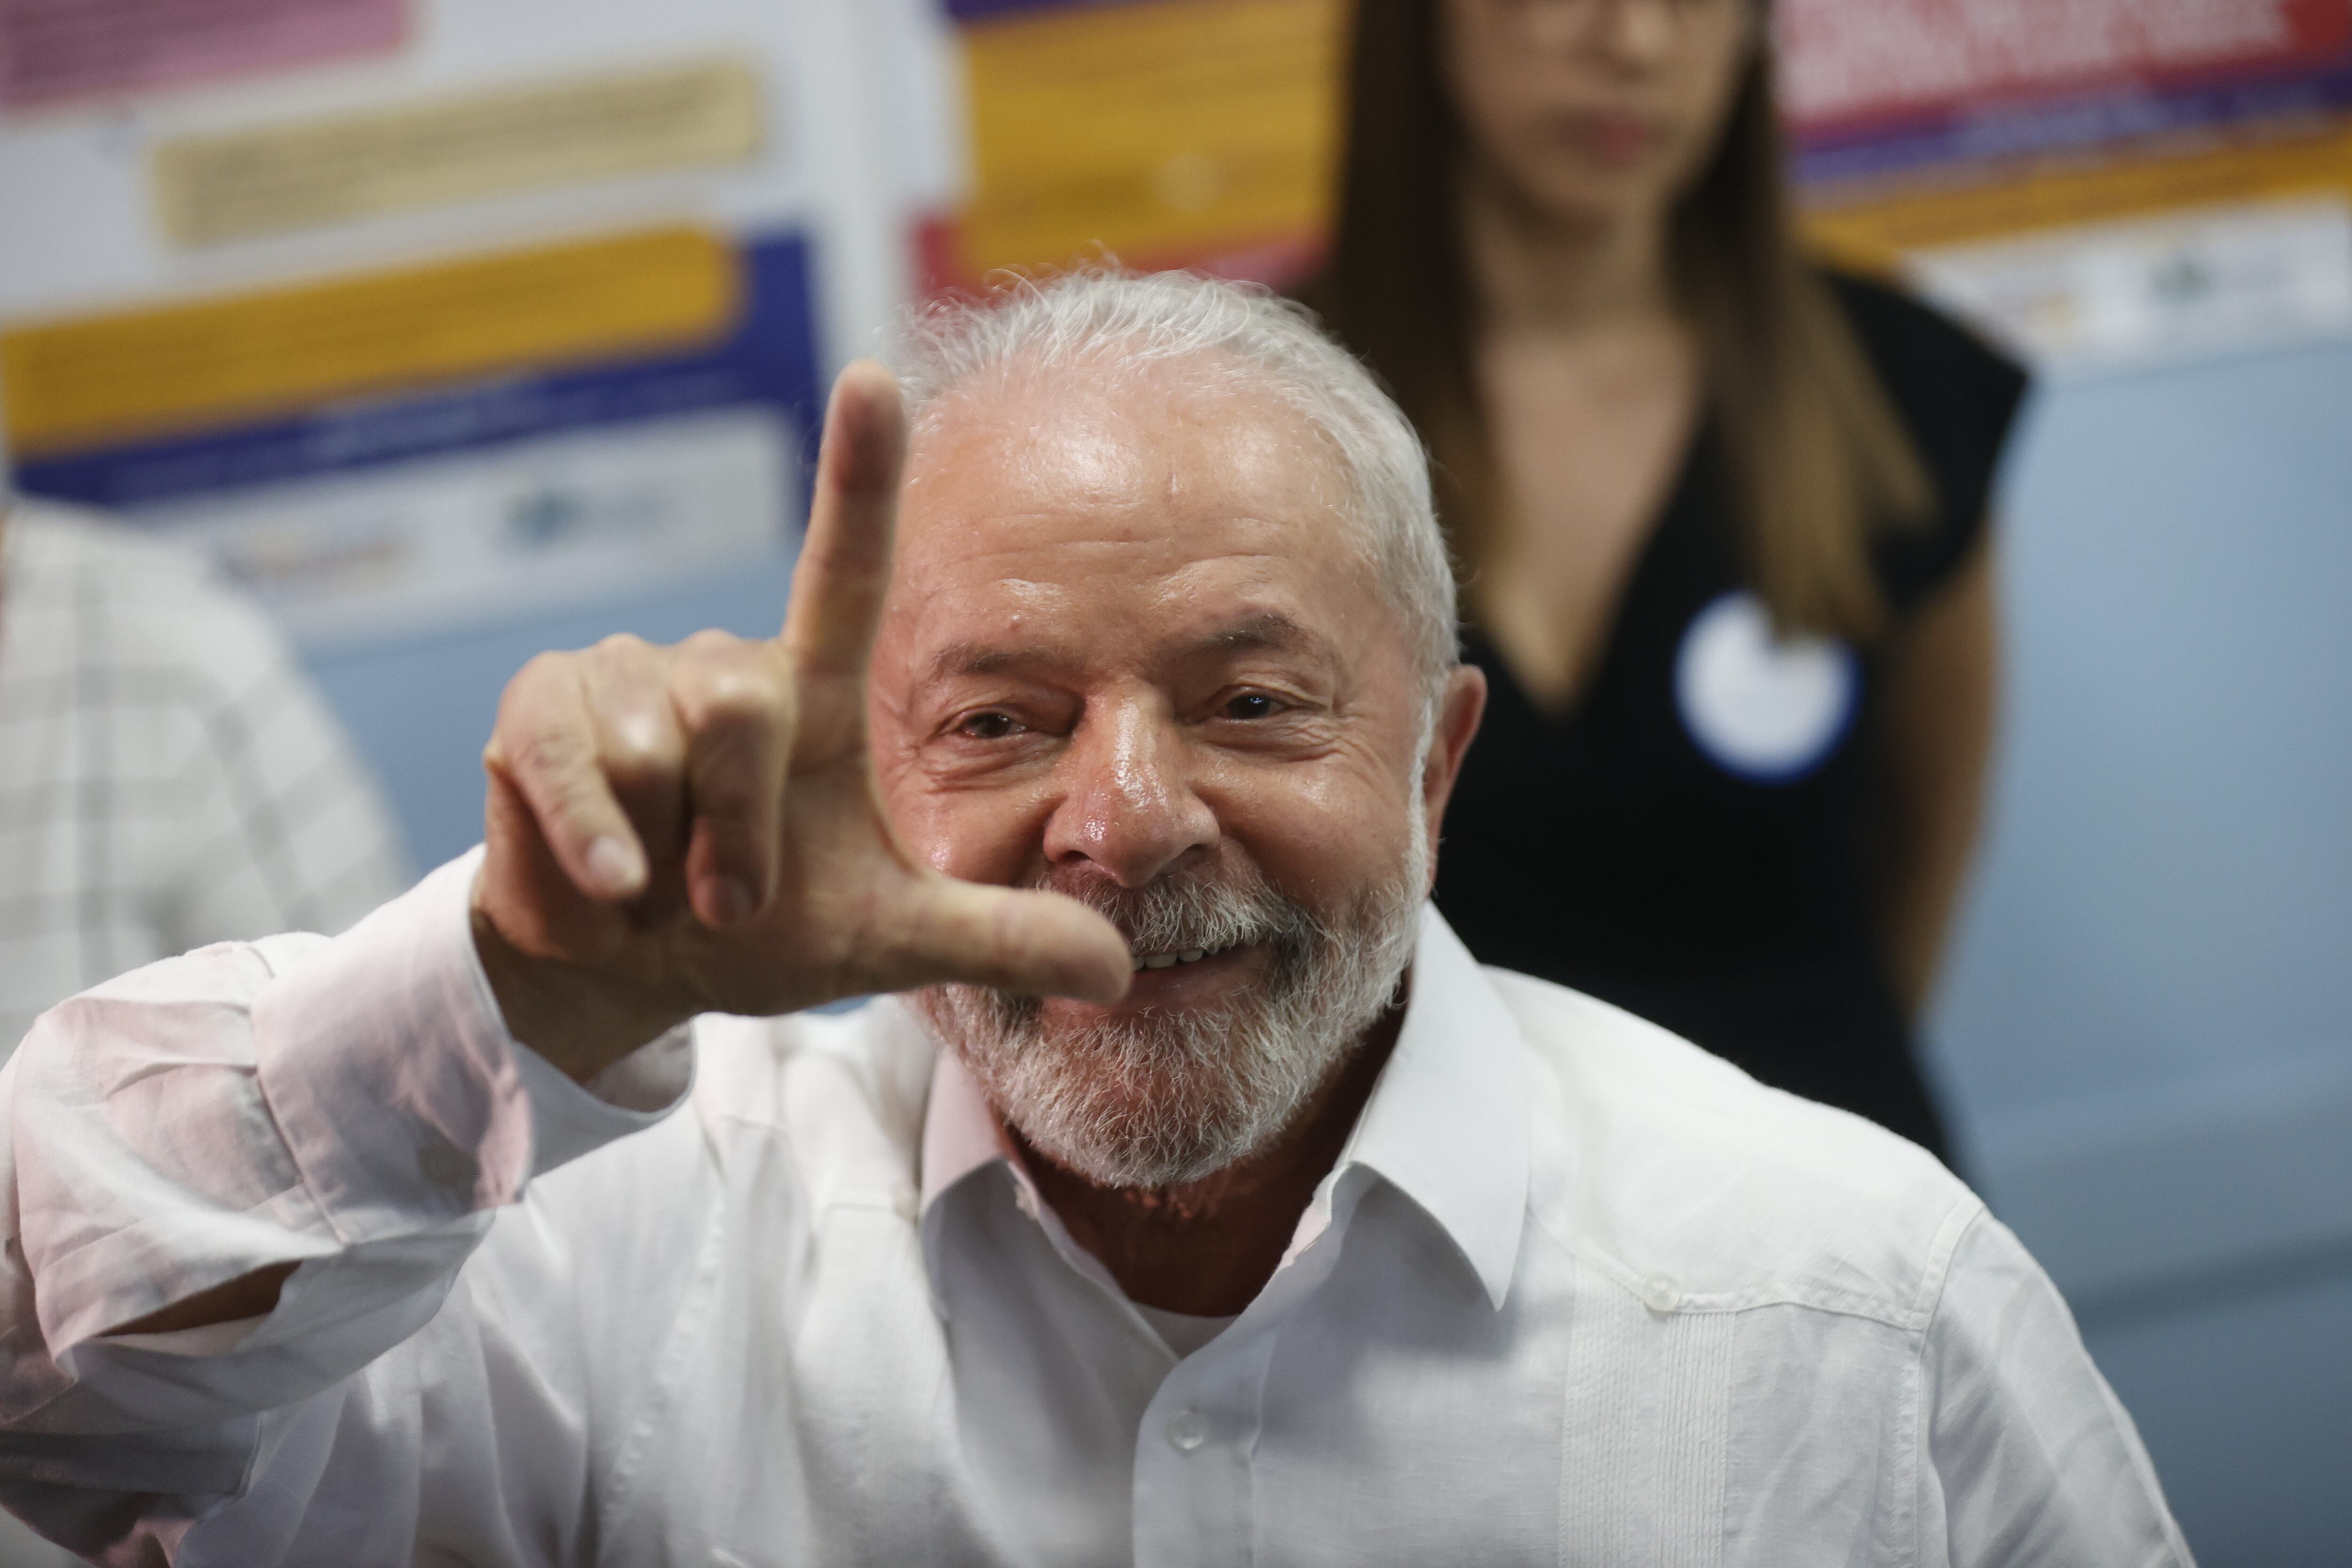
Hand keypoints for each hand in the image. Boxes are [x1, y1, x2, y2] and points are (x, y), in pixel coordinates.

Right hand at [471, 362, 1131, 1081]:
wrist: (626, 976)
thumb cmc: (757, 934)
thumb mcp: (887, 944)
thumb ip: (998, 939)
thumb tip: (1118, 968)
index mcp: (813, 694)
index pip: (847, 567)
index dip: (859, 473)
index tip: (873, 377)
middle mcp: (725, 666)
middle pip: (744, 710)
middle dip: (740, 834)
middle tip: (732, 898)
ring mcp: (626, 676)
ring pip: (659, 745)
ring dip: (670, 850)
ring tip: (663, 881)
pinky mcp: (541, 710)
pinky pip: (572, 765)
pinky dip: (594, 842)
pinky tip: (609, 887)